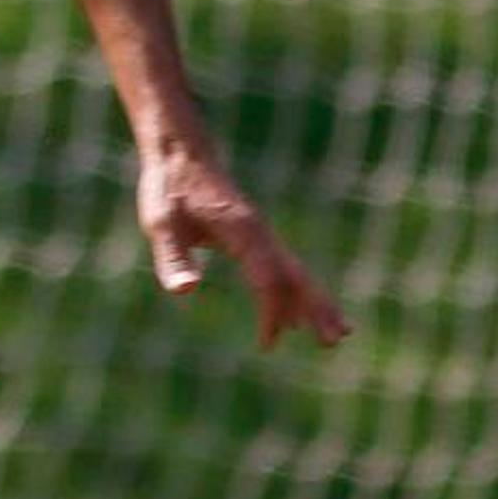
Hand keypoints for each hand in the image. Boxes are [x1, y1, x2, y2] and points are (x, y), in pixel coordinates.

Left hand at [136, 147, 348, 350]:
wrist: (180, 154)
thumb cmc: (167, 189)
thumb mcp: (161, 224)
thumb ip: (172, 257)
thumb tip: (185, 291)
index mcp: (243, 233)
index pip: (268, 279)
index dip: (271, 312)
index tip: (266, 345)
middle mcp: (260, 234)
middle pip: (296, 276)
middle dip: (317, 309)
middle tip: (336, 341)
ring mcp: (260, 234)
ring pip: (295, 272)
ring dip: (315, 303)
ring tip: (336, 334)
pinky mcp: (253, 235)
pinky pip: (282, 268)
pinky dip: (296, 292)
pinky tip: (296, 316)